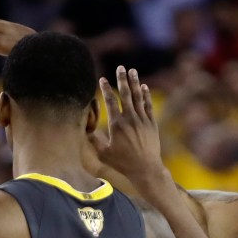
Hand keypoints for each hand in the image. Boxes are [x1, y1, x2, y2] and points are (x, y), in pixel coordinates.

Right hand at [94, 66, 165, 198]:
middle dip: (122, 79)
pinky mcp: (152, 124)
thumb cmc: (123, 163)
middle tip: (120, 68)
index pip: (110, 101)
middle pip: (125, 94)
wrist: (146, 169)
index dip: (106, 89)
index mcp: (117, 124)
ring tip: (132, 71)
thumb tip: (85, 130)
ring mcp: (142, 120)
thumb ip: (94, 140)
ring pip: (138, 97)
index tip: (102, 79)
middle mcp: (130, 119)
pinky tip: (144, 87)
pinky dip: (146, 95)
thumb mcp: (104, 154)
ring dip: (135, 82)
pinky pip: (148, 106)